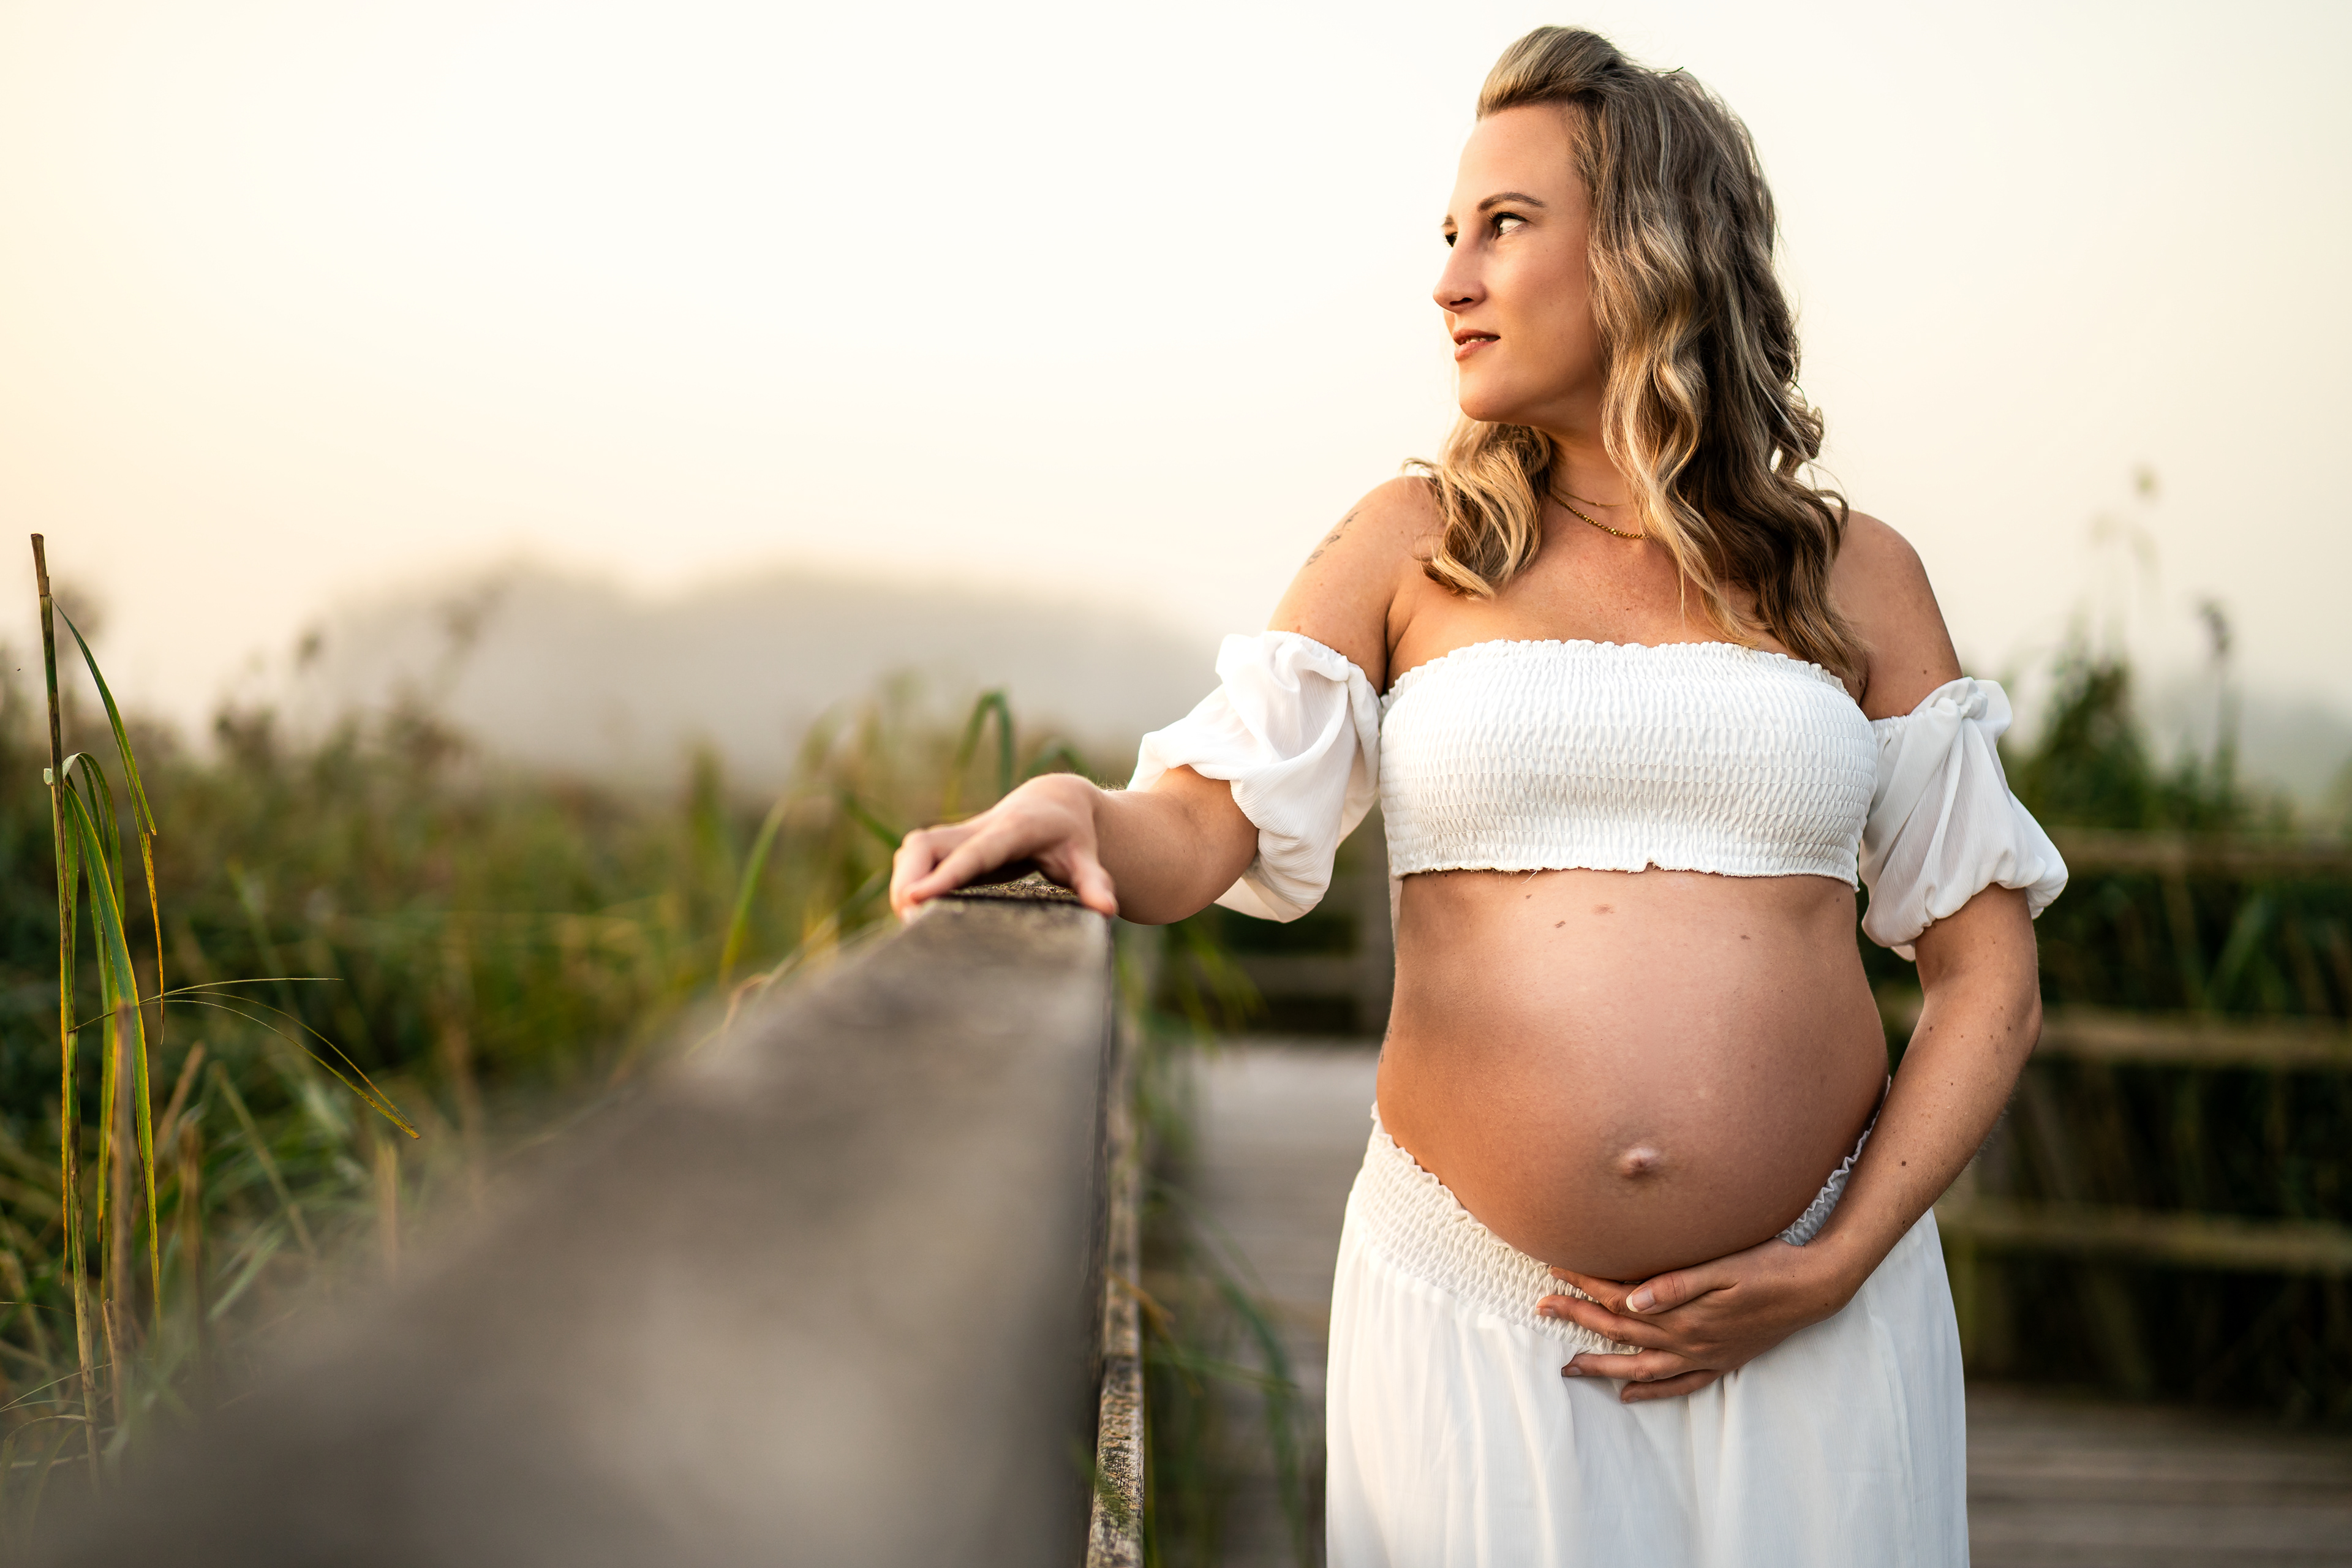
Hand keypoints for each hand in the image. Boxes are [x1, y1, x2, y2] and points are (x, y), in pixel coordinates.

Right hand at [889, 773, 1119, 918]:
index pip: (973, 853)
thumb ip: (1095, 882)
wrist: (1056, 802)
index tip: (915, 897)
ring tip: (908, 920)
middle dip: (909, 878)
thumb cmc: (1073, 837)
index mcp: (1013, 830)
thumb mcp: (1088, 858)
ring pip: (915, 848)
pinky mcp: (950, 844)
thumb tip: (1107, 911)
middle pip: (927, 845)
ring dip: (903, 880)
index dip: (945, 875)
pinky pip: (917, 856)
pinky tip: (911, 911)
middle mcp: (979, 828)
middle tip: (909, 920)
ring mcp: (961, 834)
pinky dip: (907, 880)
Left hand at [1536, 1234, 1866, 1403]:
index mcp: (1683, 1312)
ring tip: (1569, 1366)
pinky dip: (1651, 1390)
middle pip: (1620, 1332)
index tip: (1553, 1271)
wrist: (1815, 1289)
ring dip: (1603, 1365)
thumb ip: (1676, 1283)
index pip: (1619, 1298)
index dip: (1584, 1284)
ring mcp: (1704, 1355)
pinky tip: (1630, 1394)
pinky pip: (1678, 1384)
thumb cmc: (1769, 1266)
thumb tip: (1630, 1297)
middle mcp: (1688, 1340)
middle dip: (1578, 1319)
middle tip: (1541, 1308)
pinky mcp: (1721, 1361)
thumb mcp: (1724, 1266)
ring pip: (1641, 1366)